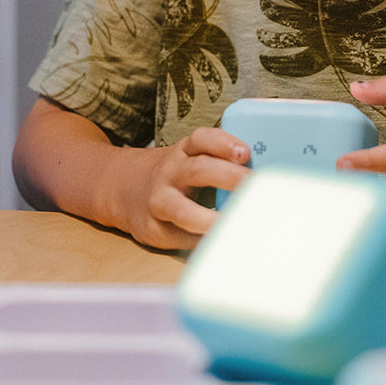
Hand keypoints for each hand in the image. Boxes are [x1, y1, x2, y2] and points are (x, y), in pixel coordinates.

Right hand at [100, 126, 250, 249]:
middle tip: (254, 188)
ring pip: (182, 210)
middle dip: (229, 178)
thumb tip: (264, 180)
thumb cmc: (174, 175)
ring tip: (236, 224)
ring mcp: (159, 201)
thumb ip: (219, 163)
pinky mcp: (153, 228)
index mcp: (184, 151)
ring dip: (210, 219)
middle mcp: (170, 173)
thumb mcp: (189, 159)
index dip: (224, 143)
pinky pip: (179, 238)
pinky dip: (201, 243)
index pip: (202, 139)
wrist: (121, 189)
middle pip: (198, 171)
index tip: (245, 153)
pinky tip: (222, 245)